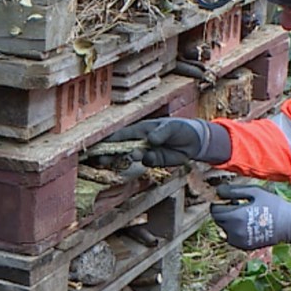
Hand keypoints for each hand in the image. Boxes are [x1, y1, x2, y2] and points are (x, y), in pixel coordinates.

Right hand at [101, 117, 231, 166]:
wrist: (195, 141)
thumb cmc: (180, 127)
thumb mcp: (171, 127)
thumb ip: (160, 133)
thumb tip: (150, 140)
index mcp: (140, 129)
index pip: (120, 135)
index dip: (108, 141)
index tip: (96, 146)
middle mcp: (140, 140)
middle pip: (121, 148)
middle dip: (109, 154)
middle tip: (98, 160)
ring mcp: (146, 151)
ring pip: (130, 157)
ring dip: (123, 160)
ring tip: (114, 161)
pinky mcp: (155, 160)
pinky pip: (146, 162)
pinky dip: (144, 162)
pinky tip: (147, 158)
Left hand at [209, 185, 290, 256]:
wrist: (290, 225)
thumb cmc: (273, 205)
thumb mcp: (254, 192)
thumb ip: (233, 191)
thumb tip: (217, 191)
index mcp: (235, 217)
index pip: (214, 211)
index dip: (218, 203)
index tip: (228, 199)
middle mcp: (234, 231)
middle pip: (218, 220)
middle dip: (224, 212)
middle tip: (237, 205)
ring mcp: (239, 241)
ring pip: (224, 230)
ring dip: (229, 222)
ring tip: (244, 214)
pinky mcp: (244, 247)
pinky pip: (232, 238)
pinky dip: (235, 231)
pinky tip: (248, 224)